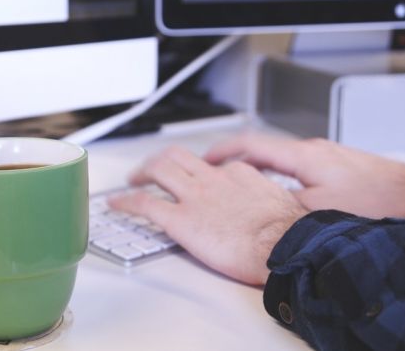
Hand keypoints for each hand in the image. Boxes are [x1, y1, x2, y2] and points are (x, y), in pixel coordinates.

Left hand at [109, 146, 308, 285]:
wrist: (283, 246)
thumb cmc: (287, 234)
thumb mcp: (281, 205)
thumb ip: (265, 202)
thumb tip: (267, 213)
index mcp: (239, 175)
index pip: (212, 166)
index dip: (198, 171)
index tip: (195, 178)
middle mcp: (213, 179)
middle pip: (178, 156)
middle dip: (161, 159)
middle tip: (152, 168)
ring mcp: (194, 197)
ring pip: (158, 169)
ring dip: (141, 172)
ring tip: (131, 179)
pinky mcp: (180, 219)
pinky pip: (145, 204)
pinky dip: (126, 201)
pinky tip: (116, 204)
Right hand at [205, 134, 404, 223]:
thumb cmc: (379, 201)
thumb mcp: (319, 213)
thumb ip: (282, 210)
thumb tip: (259, 217)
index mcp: (303, 155)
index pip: (250, 144)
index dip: (223, 151)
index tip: (206, 158)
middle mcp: (315, 151)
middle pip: (265, 151)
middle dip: (240, 163)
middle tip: (221, 175)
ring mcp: (330, 158)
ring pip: (285, 163)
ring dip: (264, 173)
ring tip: (250, 190)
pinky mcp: (343, 170)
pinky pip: (303, 171)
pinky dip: (285, 181)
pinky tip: (290, 200)